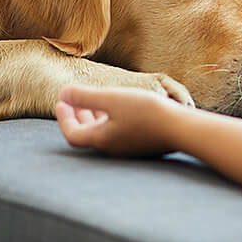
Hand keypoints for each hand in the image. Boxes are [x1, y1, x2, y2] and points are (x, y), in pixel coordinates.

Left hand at [55, 83, 182, 157]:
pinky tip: (119, 108)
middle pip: (86, 134)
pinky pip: (117, 133)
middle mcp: (112, 148)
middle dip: (77, 116)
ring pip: (102, 133)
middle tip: (73, 100)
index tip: (60, 101)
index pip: (72, 133)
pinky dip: (109, 120)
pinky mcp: (141, 144)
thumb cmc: (145, 113)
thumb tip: (63, 94)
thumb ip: (85, 97)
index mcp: (101, 139)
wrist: (181, 128)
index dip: (63, 118)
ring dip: (93, 117)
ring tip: (93, 102)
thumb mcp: (112, 99)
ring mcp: (127, 148)